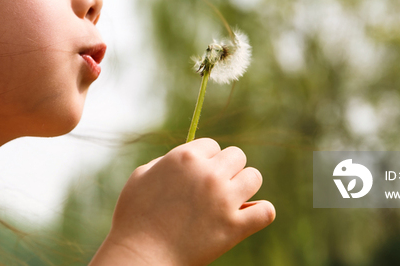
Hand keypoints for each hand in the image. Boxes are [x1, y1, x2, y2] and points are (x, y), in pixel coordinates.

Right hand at [91, 138, 274, 265]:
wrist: (140, 256)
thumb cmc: (134, 219)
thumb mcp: (141, 177)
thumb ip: (164, 162)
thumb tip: (185, 159)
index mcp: (184, 157)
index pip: (213, 145)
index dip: (206, 160)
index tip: (199, 175)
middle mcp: (207, 174)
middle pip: (237, 156)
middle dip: (227, 169)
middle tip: (215, 188)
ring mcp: (223, 200)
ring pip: (254, 177)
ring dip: (244, 187)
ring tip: (232, 200)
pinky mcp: (234, 227)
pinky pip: (265, 211)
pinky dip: (261, 213)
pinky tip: (249, 216)